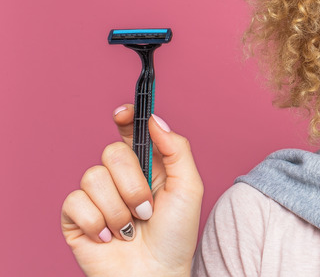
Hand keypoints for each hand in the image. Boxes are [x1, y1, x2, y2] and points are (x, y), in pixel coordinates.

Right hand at [61, 106, 203, 276]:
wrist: (156, 275)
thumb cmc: (176, 236)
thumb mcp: (189, 188)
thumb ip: (176, 149)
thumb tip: (154, 119)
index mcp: (148, 165)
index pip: (129, 131)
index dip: (125, 118)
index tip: (123, 114)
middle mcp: (120, 177)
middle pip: (112, 153)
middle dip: (133, 184)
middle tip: (147, 209)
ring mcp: (96, 197)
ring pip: (93, 178)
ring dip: (119, 209)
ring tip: (132, 227)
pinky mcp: (76, 218)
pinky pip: (76, 202)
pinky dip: (99, 223)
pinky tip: (111, 238)